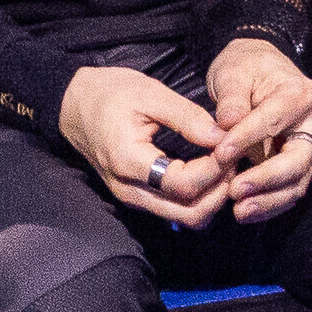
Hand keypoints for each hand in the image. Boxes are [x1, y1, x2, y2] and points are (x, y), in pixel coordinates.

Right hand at [59, 65, 235, 226]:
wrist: (76, 106)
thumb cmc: (112, 95)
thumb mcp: (151, 94)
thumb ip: (187, 117)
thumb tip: (222, 135)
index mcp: (129, 162)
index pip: (184, 185)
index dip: (216, 169)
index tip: (233, 145)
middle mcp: (129, 190)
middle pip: (189, 213)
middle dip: (221, 189)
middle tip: (235, 158)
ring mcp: (133, 198)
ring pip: (185, 217)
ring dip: (213, 196)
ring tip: (226, 163)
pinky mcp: (139, 196)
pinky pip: (176, 209)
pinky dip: (200, 197)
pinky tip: (212, 171)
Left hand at [203, 37, 311, 224]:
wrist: (259, 70)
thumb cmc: (245, 69)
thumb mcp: (233, 73)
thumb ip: (231, 98)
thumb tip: (227, 124)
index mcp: (300, 94)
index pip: (275, 119)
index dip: (247, 138)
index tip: (219, 153)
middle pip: (299, 158)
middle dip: (267, 178)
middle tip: (235, 190)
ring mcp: (309, 145)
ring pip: (299, 180)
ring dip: (269, 199)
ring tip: (238, 211)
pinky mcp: (299, 163)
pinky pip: (291, 189)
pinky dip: (270, 204)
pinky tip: (244, 212)